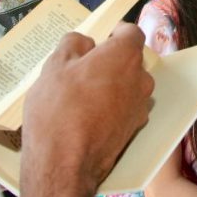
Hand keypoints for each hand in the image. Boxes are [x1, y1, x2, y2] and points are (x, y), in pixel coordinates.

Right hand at [20, 24, 154, 196]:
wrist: (64, 163)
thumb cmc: (59, 108)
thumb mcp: (55, 65)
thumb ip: (73, 44)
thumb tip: (85, 43)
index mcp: (125, 56)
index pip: (131, 33)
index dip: (115, 32)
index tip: (99, 39)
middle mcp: (140, 79)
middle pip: (129, 60)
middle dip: (110, 61)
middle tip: (81, 69)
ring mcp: (140, 106)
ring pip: (127, 85)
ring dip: (111, 85)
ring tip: (81, 96)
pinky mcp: (134, 130)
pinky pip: (125, 108)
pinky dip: (111, 107)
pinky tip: (88, 116)